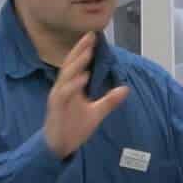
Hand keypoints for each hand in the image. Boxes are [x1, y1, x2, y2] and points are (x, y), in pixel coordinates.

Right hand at [44, 33, 129, 160]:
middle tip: (90, 36)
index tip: (94, 37)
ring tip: (88, 51)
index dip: (84, 50)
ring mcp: (58, 97)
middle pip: (71, 64)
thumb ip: (109, 101)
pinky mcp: (56, 107)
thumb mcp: (97, 113)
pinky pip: (64, 93)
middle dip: (80, 50)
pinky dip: (74, 84)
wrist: (60, 146)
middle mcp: (63, 88)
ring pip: (66, 76)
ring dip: (77, 63)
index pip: (77, 64)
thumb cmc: (73, 127)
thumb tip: (126, 89)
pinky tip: (83, 77)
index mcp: (71, 87)